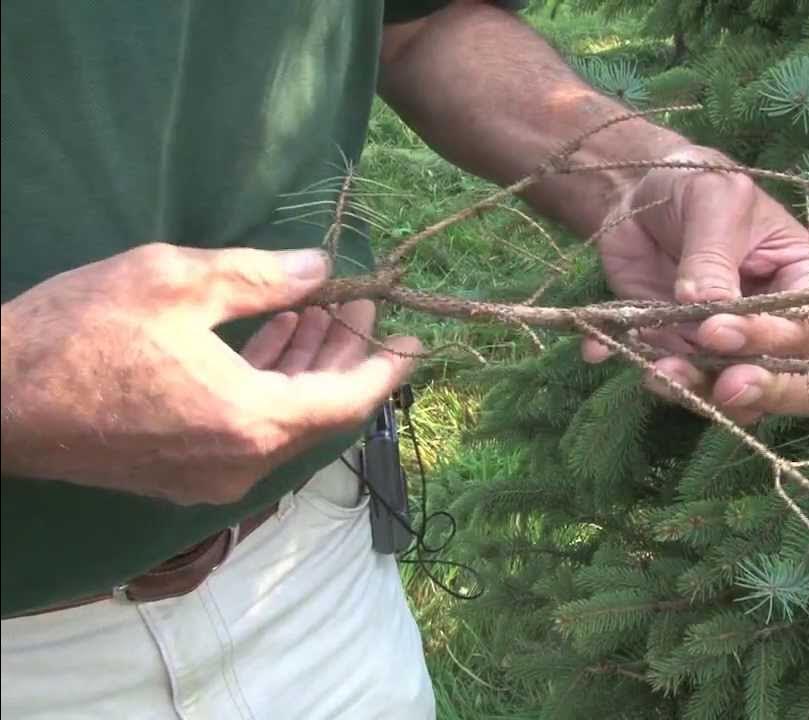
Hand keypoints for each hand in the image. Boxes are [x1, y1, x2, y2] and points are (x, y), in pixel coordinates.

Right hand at [0, 243, 420, 504]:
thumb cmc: (81, 333)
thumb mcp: (177, 281)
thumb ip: (262, 277)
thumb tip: (321, 268)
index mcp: (254, 419)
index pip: (350, 399)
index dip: (388, 366)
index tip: (414, 337)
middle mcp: (243, 461)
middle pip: (321, 409)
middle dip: (346, 353)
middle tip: (359, 302)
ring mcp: (210, 476)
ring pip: (285, 418)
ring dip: (307, 366)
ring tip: (321, 310)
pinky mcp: (180, 474)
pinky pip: (249, 429)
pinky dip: (269, 385)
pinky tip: (273, 338)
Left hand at [584, 146, 808, 424]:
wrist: (640, 197)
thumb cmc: (694, 184)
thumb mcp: (710, 201)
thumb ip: (713, 258)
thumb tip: (709, 310)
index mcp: (805, 276)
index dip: (772, 339)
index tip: (716, 329)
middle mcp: (780, 321)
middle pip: (802, 382)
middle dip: (764, 391)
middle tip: (725, 388)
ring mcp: (735, 347)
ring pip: (741, 400)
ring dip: (700, 392)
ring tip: (658, 372)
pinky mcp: (689, 356)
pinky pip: (680, 386)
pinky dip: (644, 375)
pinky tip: (603, 352)